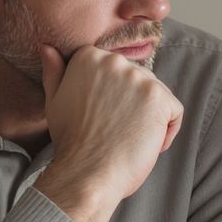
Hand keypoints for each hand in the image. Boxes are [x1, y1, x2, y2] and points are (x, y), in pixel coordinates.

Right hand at [35, 44, 183, 221]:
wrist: (86, 173)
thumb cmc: (71, 142)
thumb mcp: (55, 101)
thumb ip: (55, 72)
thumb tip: (47, 48)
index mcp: (89, 56)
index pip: (117, 72)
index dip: (115, 99)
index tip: (103, 119)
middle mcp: (115, 61)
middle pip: (139, 81)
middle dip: (133, 107)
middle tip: (116, 133)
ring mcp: (139, 78)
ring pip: (157, 96)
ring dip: (149, 118)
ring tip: (129, 139)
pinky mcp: (159, 98)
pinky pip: (175, 112)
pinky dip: (167, 131)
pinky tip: (148, 145)